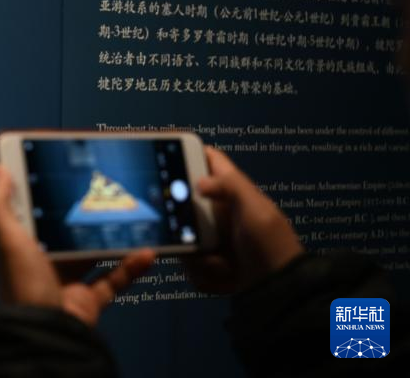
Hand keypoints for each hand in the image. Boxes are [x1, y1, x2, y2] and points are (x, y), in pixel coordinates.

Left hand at [0, 163, 154, 326]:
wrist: (45, 337)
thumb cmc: (22, 288)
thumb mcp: (7, 240)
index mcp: (19, 247)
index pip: (30, 213)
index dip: (41, 192)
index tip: (60, 171)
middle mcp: (41, 264)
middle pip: (63, 231)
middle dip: (82, 213)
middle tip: (103, 189)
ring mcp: (66, 283)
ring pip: (91, 253)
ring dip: (110, 237)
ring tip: (128, 215)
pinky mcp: (88, 302)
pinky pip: (113, 280)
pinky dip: (131, 267)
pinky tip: (147, 251)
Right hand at [184, 146, 303, 293]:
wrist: (280, 293)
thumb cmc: (271, 246)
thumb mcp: (258, 211)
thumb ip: (232, 187)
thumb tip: (199, 181)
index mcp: (233, 191)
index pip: (209, 160)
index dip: (189, 151)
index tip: (164, 154)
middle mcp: (218, 211)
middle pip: (183, 202)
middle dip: (182, 220)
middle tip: (191, 233)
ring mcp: (210, 238)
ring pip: (181, 235)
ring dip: (197, 253)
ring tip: (221, 262)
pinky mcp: (205, 262)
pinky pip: (188, 262)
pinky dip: (203, 272)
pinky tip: (224, 275)